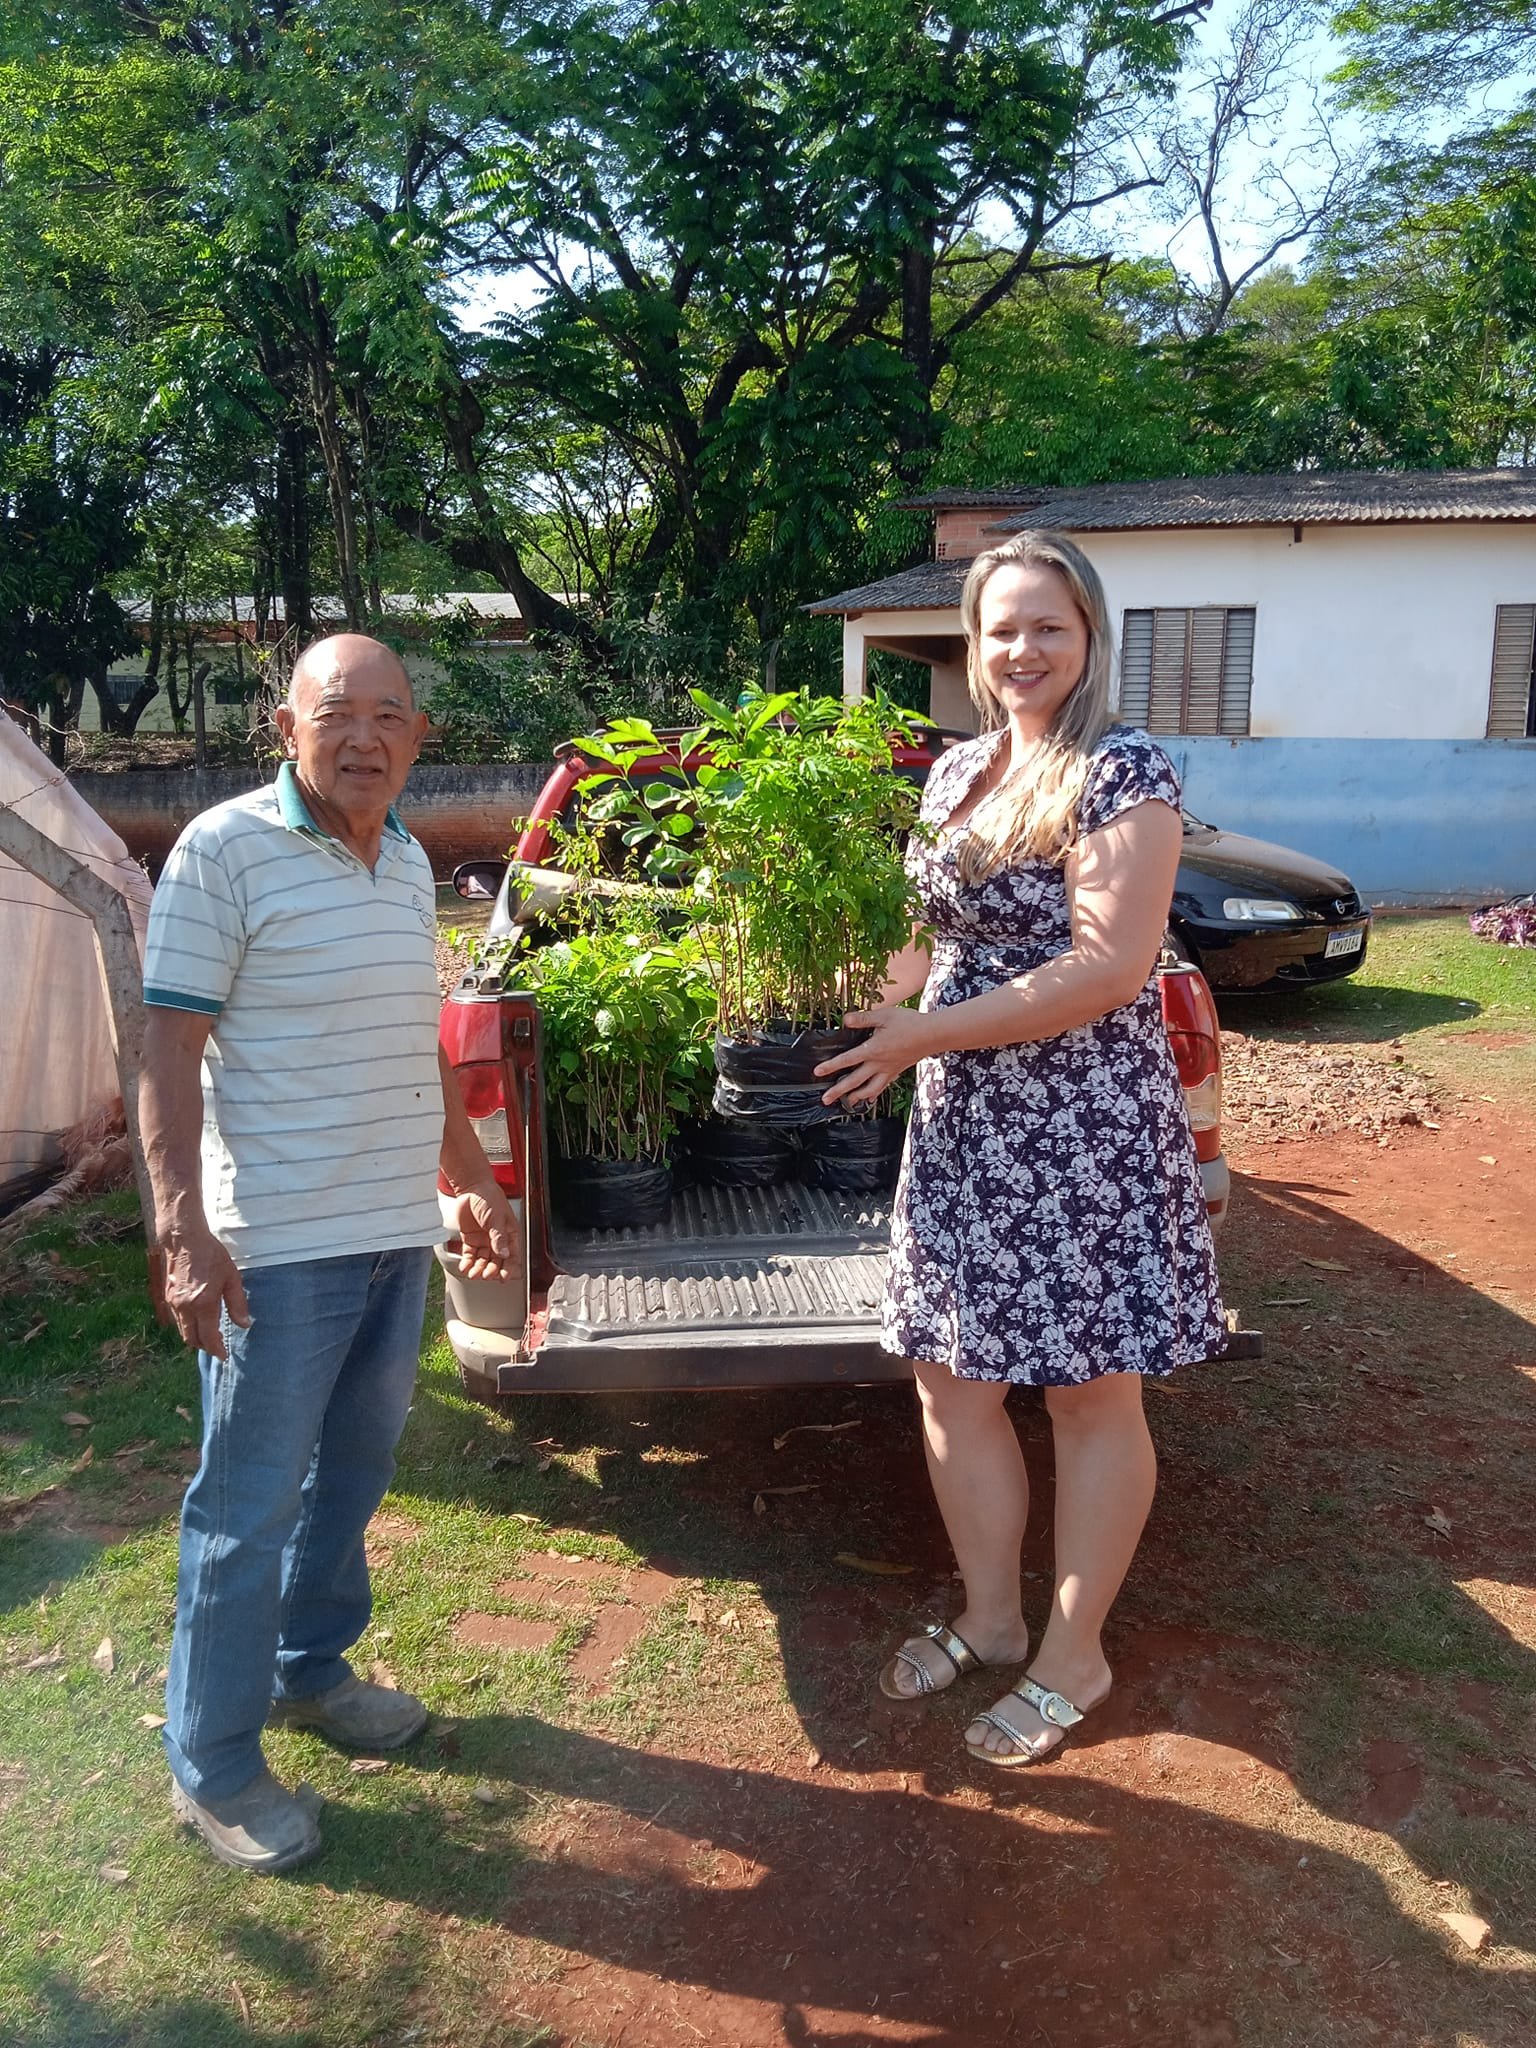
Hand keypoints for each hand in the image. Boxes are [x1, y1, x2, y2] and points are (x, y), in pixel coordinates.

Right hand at [160, 1228, 250, 1360]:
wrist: (184, 1240)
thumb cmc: (211, 1256)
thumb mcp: (231, 1278)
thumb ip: (237, 1304)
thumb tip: (244, 1325)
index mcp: (204, 1304)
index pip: (208, 1338)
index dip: (216, 1350)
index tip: (223, 1356)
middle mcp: (185, 1308)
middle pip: (192, 1339)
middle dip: (204, 1346)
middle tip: (216, 1348)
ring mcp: (173, 1303)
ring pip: (182, 1330)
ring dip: (195, 1337)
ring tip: (208, 1336)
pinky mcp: (167, 1297)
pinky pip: (177, 1320)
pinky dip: (187, 1326)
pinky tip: (197, 1321)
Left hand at [452, 1186, 517, 1281]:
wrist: (471, 1187)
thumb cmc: (490, 1197)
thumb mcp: (497, 1218)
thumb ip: (499, 1237)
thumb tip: (504, 1254)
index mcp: (509, 1233)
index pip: (512, 1255)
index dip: (509, 1268)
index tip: (504, 1277)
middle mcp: (497, 1239)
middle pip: (496, 1260)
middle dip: (492, 1269)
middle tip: (487, 1275)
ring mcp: (483, 1239)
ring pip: (483, 1259)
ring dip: (479, 1268)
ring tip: (474, 1274)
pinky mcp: (470, 1238)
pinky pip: (470, 1254)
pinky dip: (468, 1262)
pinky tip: (466, 1267)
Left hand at [814, 1003, 935, 1108]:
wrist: (932, 1034)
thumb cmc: (909, 1023)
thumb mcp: (884, 1016)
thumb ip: (863, 1019)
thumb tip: (845, 1020)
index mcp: (873, 1050)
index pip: (847, 1060)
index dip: (831, 1066)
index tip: (817, 1072)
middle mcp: (879, 1064)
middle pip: (855, 1081)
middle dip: (839, 1091)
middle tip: (825, 1099)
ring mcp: (889, 1070)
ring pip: (870, 1089)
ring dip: (856, 1096)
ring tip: (847, 1102)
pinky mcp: (897, 1071)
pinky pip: (883, 1086)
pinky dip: (873, 1093)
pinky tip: (869, 1097)